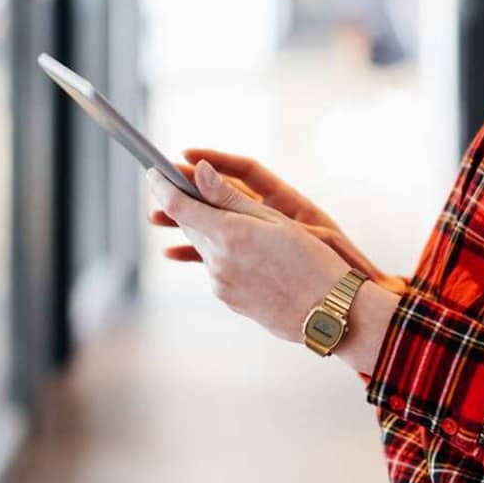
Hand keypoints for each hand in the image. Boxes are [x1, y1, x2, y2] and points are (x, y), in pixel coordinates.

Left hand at [149, 149, 401, 290]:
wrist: (328, 311)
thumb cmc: (310, 259)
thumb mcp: (273, 219)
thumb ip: (230, 197)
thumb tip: (198, 172)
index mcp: (229, 234)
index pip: (179, 205)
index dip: (162, 186)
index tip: (155, 172)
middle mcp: (218, 261)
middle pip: (188, 225)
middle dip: (185, 205)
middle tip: (188, 185)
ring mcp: (221, 284)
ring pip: (203, 247)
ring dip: (207, 229)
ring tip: (230, 220)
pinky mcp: (228, 299)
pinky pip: (216, 268)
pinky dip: (222, 252)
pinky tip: (245, 250)